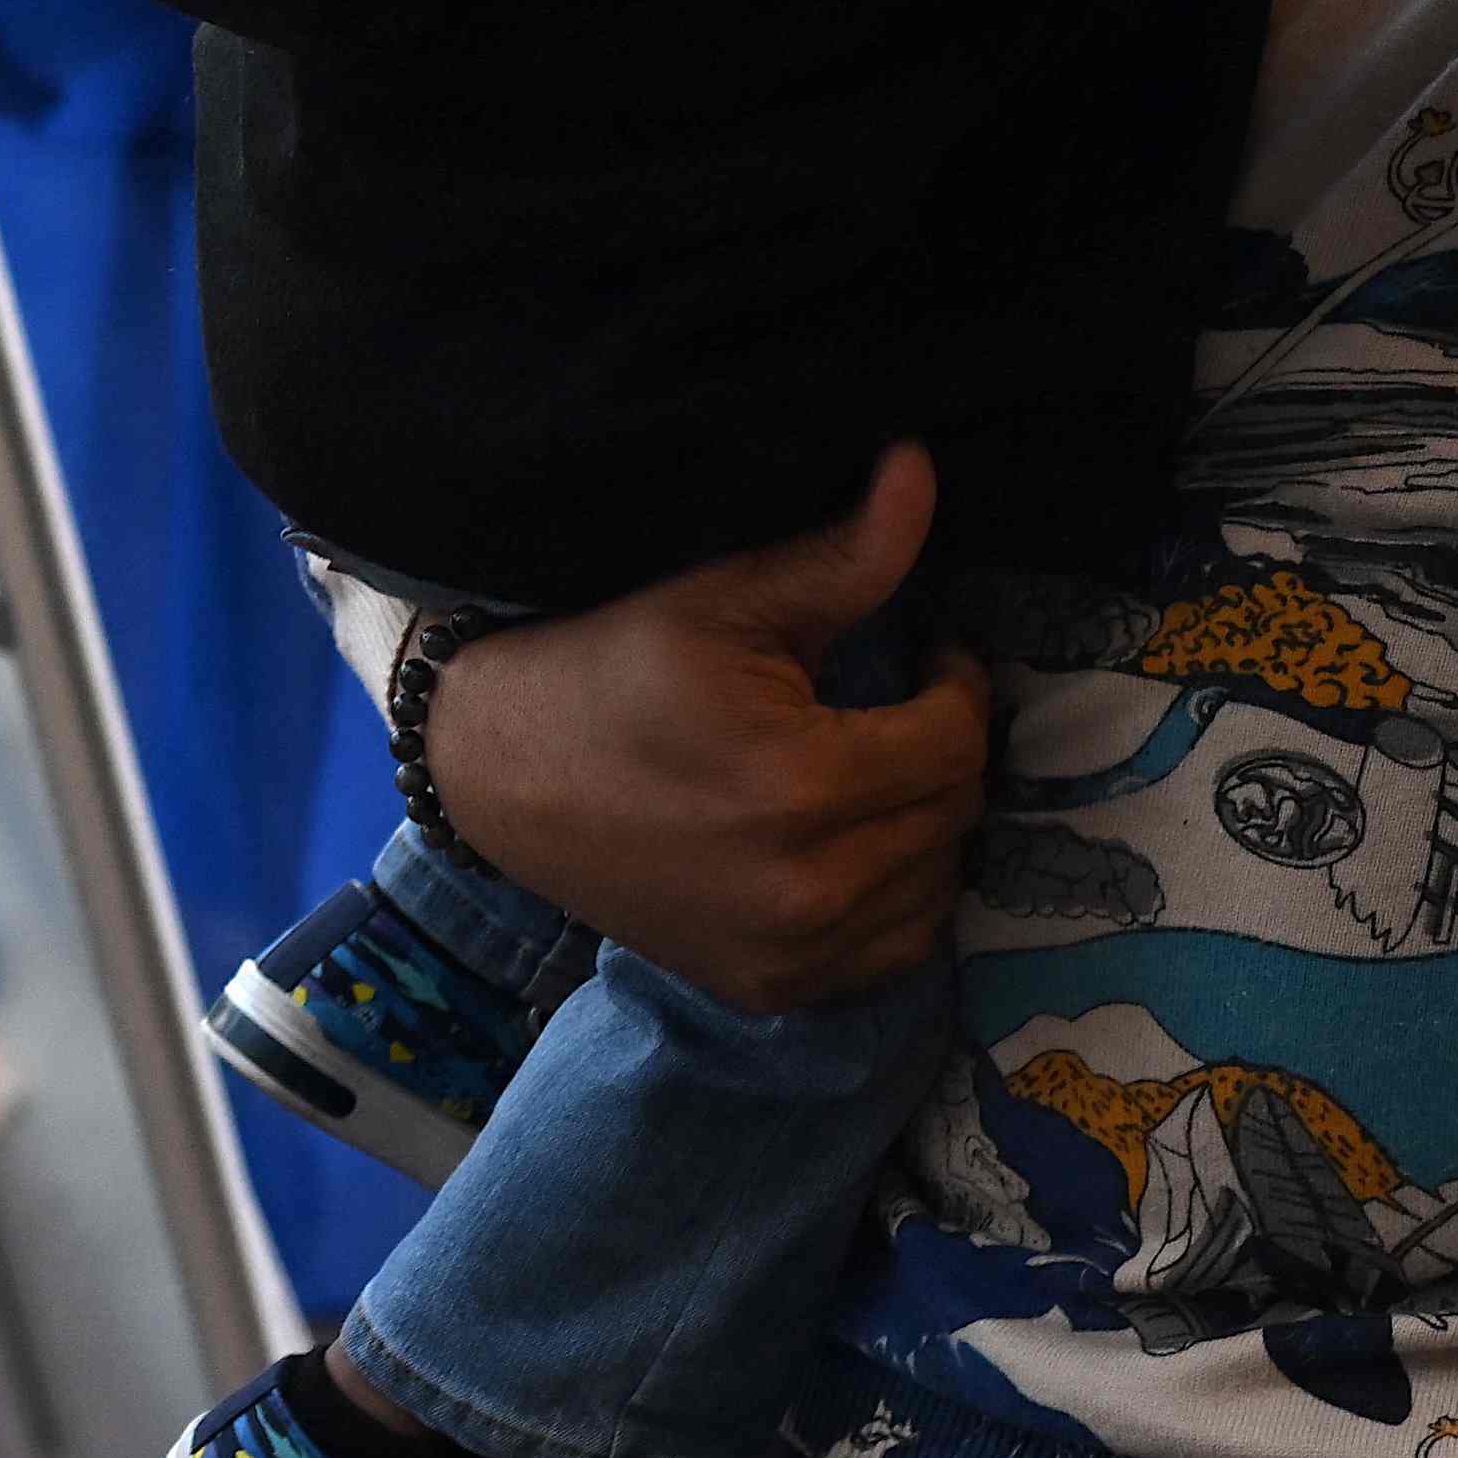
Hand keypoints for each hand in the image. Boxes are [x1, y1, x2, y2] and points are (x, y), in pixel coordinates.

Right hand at [411, 443, 985, 1016]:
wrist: (500, 773)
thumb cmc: (611, 669)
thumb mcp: (723, 599)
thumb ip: (844, 555)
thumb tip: (921, 467)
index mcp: (800, 784)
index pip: (955, 742)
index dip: (957, 686)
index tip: (928, 658)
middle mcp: (805, 887)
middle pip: (953, 816)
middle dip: (942, 752)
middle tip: (899, 710)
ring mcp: (787, 953)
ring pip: (936, 887)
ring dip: (926, 826)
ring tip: (874, 774)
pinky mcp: (768, 990)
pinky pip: (892, 952)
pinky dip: (894, 899)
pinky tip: (851, 845)